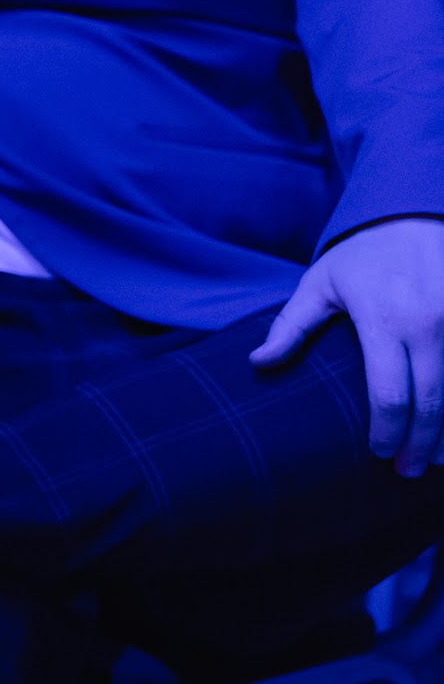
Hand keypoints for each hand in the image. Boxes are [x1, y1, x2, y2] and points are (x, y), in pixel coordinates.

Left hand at [253, 215, 443, 475]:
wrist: (413, 212)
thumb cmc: (361, 254)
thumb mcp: (319, 284)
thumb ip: (291, 327)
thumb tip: (257, 362)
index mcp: (384, 320)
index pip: (389, 395)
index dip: (386, 432)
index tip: (378, 454)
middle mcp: (429, 323)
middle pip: (431, 402)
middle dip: (421, 444)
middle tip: (409, 471)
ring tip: (437, 458)